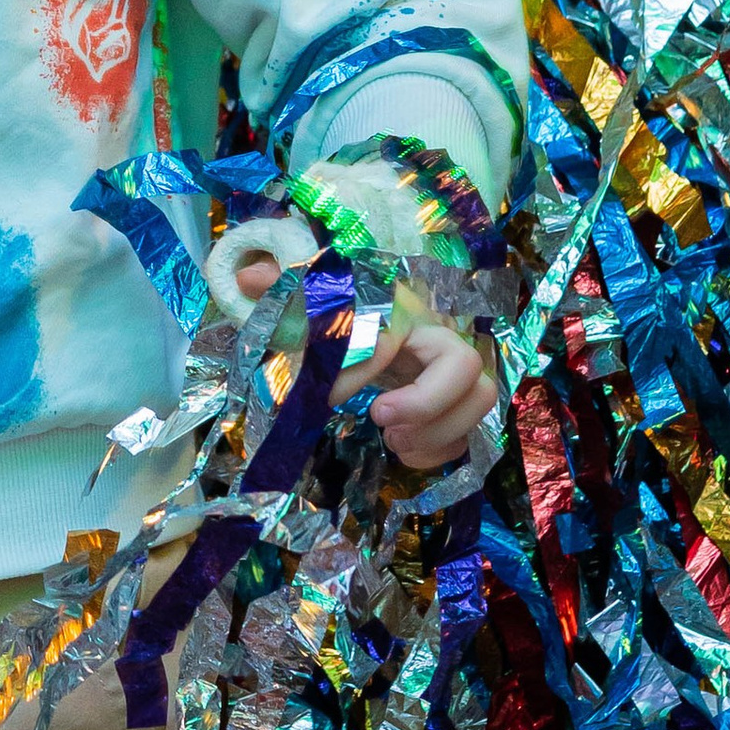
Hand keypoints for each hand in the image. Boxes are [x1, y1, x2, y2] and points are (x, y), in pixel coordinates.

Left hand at [230, 255, 496, 471]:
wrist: (370, 330)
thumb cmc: (338, 318)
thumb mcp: (308, 304)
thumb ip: (283, 290)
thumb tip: (248, 277)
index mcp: (399, 308)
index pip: (391, 336)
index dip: (359, 369)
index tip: (324, 396)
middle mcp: (437, 336)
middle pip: (463, 364)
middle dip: (424, 401)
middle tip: (379, 419)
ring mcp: (455, 371)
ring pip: (480, 398)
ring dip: (437, 431)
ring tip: (393, 441)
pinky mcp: (459, 403)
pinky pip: (471, 431)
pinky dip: (440, 451)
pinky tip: (404, 452)